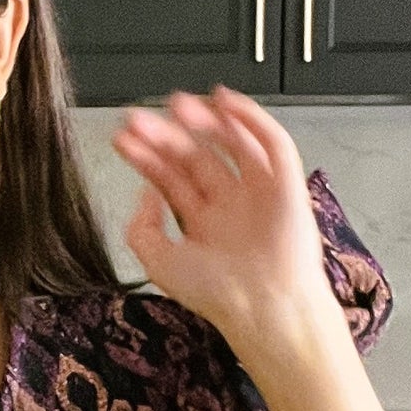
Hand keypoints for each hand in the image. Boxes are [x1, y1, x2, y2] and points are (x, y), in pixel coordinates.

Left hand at [112, 87, 341, 367]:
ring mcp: (258, 193)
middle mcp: (230, 205)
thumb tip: (145, 190)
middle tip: (140, 117)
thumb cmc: (218, 295)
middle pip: (194, 156)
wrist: (263, 308)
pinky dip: (251, 119)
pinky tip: (225, 102)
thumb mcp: (159, 262)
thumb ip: (141, 228)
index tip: (124, 137)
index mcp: (203, 223)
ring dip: (204, 121)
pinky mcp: (287, 185)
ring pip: (230, 144)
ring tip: (177, 104)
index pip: (170, 178)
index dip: (146, 155)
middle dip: (166, 134)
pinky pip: (273, 144)